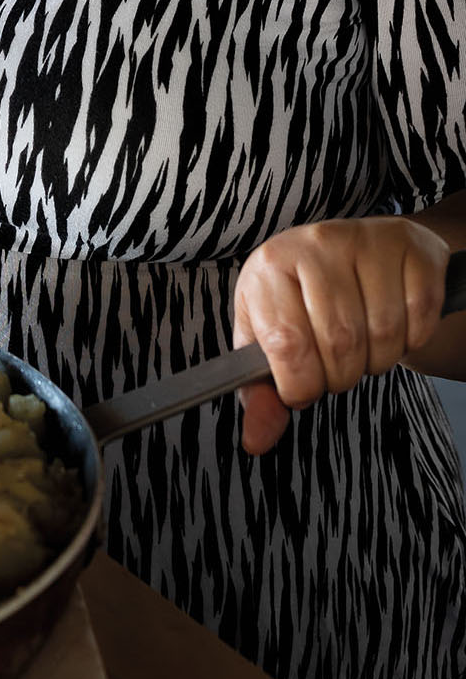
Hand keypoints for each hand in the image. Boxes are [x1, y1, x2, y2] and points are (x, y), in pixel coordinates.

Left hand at [232, 217, 448, 453]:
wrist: (346, 253)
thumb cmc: (301, 301)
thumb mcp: (267, 339)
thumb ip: (260, 393)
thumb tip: (257, 441)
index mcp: (269, 267)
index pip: (287, 345)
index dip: (302, 385)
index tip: (303, 387)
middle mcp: (313, 243)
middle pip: (341, 343)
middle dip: (342, 375)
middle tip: (337, 365)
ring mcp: (363, 237)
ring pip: (385, 332)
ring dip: (379, 359)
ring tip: (363, 345)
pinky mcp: (408, 243)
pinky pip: (421, 313)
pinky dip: (413, 337)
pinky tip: (394, 324)